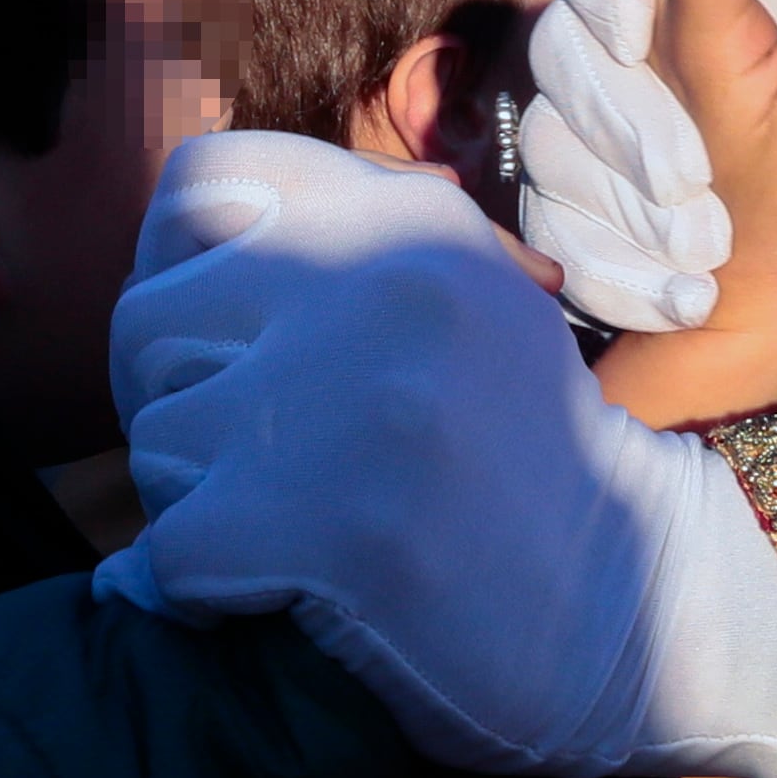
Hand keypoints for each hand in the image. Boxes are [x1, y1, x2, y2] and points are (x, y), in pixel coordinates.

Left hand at [110, 134, 776, 772]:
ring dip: (196, 502)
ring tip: (285, 523)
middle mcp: (377, 285)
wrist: (628, 596)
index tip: (217, 337)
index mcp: (409, 218)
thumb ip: (350, 247)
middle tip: (240, 455)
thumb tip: (192, 247)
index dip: (176, 265)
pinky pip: (171, 550)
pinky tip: (262, 589)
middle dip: (175, 399)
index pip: (200, 180)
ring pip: (157, 442)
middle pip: (148, 321)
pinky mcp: (332, 524)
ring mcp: (354, 403)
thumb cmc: (524, 450)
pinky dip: (195, 588)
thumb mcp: (465, 297)